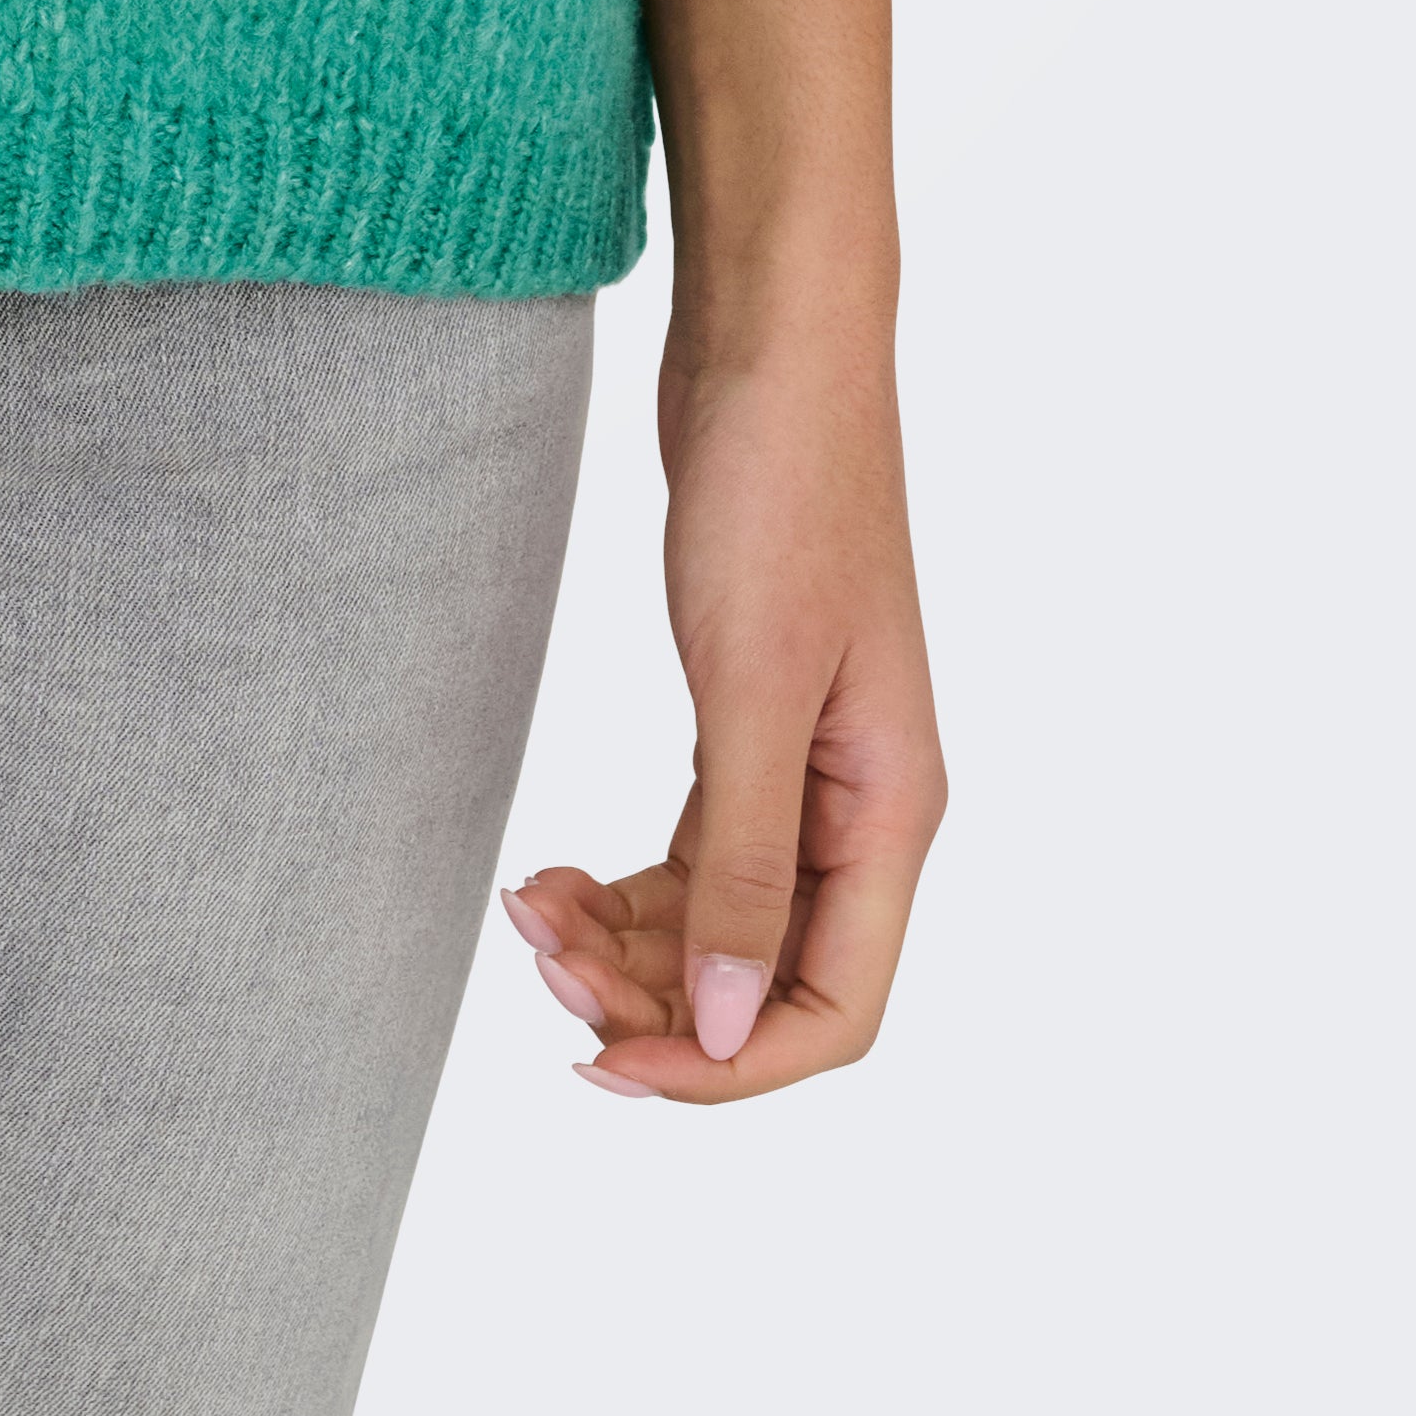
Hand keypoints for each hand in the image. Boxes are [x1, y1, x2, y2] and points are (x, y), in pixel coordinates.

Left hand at [503, 307, 943, 1104]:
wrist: (770, 348)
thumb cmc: (781, 493)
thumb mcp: (750, 685)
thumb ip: (748, 863)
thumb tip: (734, 1030)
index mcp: (890, 813)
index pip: (834, 1012)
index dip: (728, 1067)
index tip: (609, 1064)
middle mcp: (860, 807)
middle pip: (768, 979)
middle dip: (656, 1001)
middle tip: (538, 971)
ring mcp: (805, 765)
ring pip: (721, 918)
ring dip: (627, 943)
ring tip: (524, 911)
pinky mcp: (748, 718)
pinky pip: (698, 851)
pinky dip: (626, 882)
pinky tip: (551, 876)